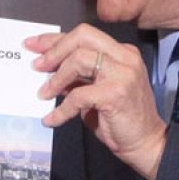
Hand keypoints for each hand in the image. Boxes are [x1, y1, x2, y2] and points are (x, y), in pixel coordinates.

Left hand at [26, 24, 168, 179]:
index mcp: (121, 52)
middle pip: (82, 37)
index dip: (55, 39)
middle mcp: (125, 57)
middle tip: (37, 67)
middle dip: (54, 50)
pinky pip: (78, 95)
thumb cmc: (120, 119)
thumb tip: (48, 70)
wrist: (145, 143)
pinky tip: (52, 119)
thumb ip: (78, 76)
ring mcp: (123, 73)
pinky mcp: (116, 93)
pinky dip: (61, 109)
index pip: (83, 35)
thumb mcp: (96, 90)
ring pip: (79, 60)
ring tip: (43, 95)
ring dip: (56, 79)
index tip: (33, 45)